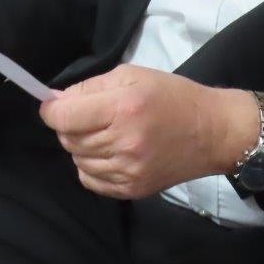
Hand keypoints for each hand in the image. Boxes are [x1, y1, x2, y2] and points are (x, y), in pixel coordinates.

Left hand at [39, 64, 254, 199]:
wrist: (212, 131)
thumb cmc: (173, 96)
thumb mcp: (133, 74)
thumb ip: (90, 87)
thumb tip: (56, 101)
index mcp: (123, 108)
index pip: (64, 117)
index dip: (51, 110)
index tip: (52, 105)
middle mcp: (124, 142)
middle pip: (68, 139)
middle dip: (69, 125)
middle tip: (88, 115)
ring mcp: (128, 170)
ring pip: (77, 160)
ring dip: (81, 145)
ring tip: (103, 132)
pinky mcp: (133, 189)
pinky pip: (90, 180)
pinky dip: (91, 166)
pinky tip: (108, 152)